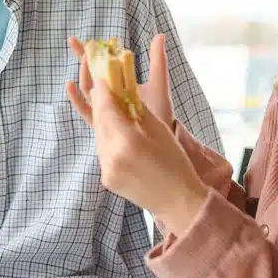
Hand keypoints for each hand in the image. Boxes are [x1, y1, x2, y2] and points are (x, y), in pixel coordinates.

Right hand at [67, 33, 173, 130]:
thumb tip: (159, 35)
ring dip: (84, 74)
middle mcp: (109, 95)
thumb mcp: (159, 83)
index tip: (73, 39)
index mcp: (119, 84)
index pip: (99, 65)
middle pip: (90, 75)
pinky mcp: (103, 122)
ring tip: (85, 62)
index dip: (85, 52)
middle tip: (83, 49)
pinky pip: (87, 110)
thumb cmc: (161, 112)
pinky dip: (77, 98)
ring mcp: (105, 108)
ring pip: (87, 89)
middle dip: (83, 60)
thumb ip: (157, 60)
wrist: (162, 137)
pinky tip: (71, 85)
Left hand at [68, 56, 207, 235]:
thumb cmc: (174, 161)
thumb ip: (136, 109)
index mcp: (128, 142)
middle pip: (99, 121)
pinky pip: (102, 152)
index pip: (107, 109)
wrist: (178, 200)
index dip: (102, 91)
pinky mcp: (106, 179)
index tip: (101, 77)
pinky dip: (107, 139)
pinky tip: (114, 132)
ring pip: (98, 136)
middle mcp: (112, 156)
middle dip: (100, 103)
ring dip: (103, 121)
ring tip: (108, 108)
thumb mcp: (158, 129)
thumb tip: (120, 90)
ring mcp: (107, 170)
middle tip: (101, 86)